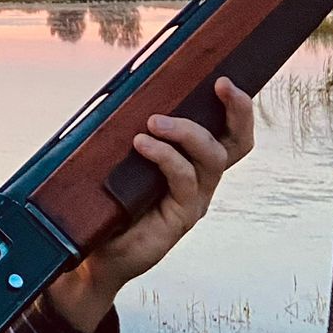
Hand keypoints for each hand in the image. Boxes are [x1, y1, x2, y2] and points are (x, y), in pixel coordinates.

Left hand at [47, 77, 255, 332]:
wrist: (95, 253)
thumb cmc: (107, 202)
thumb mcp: (121, 160)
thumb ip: (132, 132)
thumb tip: (125, 91)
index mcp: (193, 163)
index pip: (227, 132)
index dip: (236, 107)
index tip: (224, 79)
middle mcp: (201, 181)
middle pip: (235, 143)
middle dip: (237, 111)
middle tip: (221, 85)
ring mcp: (193, 200)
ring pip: (211, 158)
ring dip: (185, 131)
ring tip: (153, 123)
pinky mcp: (180, 217)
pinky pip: (184, 180)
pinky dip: (165, 156)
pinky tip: (141, 143)